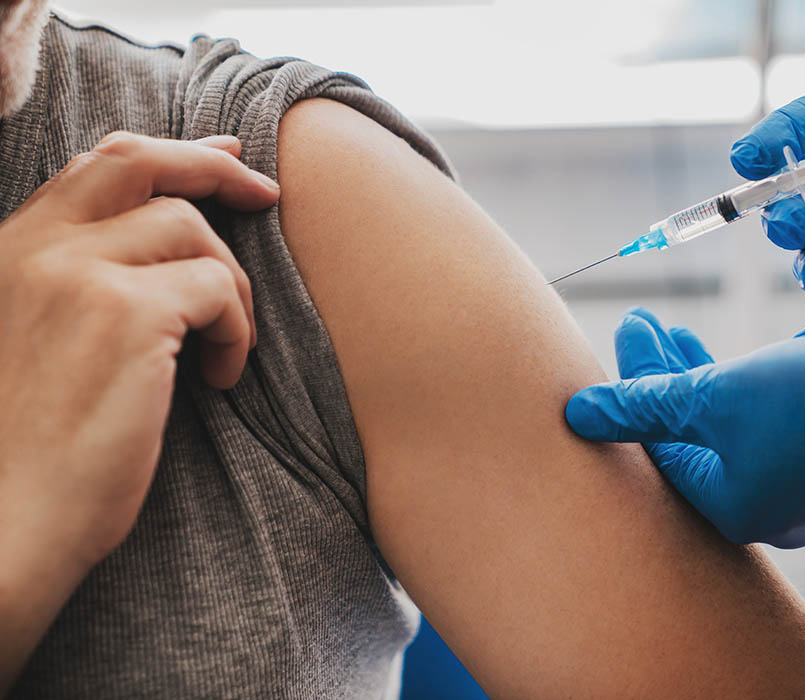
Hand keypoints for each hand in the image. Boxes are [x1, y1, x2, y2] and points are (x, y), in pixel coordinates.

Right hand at [0, 132, 278, 570]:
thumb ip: (85, 283)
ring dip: (230, 288)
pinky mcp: (127, 315)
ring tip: (224, 351)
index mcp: (14, 250)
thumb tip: (170, 240)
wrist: (9, 523)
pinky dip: (237, 331)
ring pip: (192, 231)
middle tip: (267, 194)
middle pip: (142, 162)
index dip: (171, 152)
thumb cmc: (35, 451)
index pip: (98, 166)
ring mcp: (79, 274)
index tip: (224, 157)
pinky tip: (220, 379)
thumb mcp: (44, 341)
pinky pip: (218, 289)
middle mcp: (38, 247)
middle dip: (215, 168)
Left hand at [565, 309, 804, 547]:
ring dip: (694, 378)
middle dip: (658, 376)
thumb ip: (643, 405)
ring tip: (670, 331)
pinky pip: (760, 430)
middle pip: (685, 437)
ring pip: (724, 431)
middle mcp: (757, 512)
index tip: (625, 330)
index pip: (654, 445)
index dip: (630, 384)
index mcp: (724, 509)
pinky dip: (735, 392)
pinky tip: (725, 362)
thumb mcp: (716, 395)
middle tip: (639, 323)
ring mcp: (795, 493)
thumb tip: (575, 415)